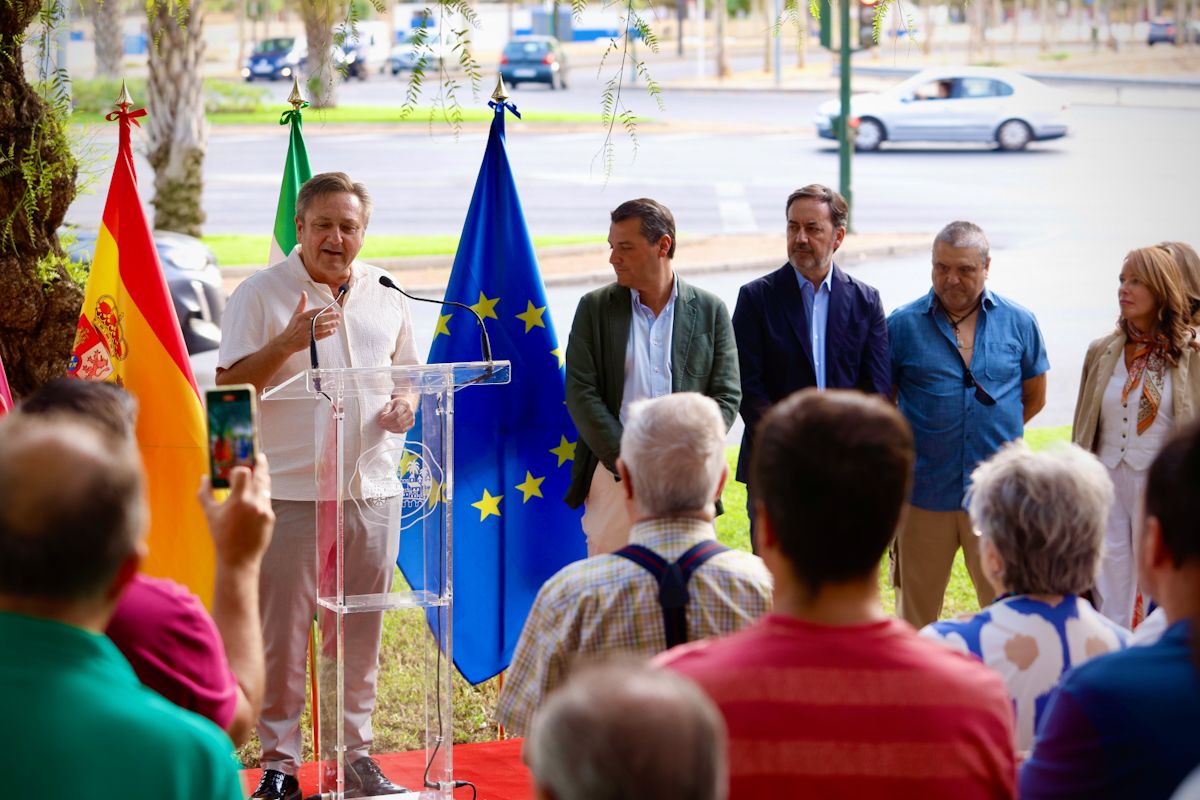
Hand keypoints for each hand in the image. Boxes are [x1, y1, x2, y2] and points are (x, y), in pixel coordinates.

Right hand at [198, 453, 274, 570]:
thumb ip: (205, 493)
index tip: (235, 471)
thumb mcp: (210, 514)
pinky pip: (267, 500)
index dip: (239, 469)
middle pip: (261, 475)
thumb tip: (204, 477)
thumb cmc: (221, 535)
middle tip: (259, 456)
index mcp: (239, 500)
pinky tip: (256, 494)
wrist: (239, 558)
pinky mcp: (271, 516)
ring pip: (266, 487)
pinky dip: (261, 495)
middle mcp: (254, 502)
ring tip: (259, 471)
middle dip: (260, 464)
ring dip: (262, 478)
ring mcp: (265, 509)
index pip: (244, 472)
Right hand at [274, 291, 340, 354]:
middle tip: (338, 315)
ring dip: (330, 325)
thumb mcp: (296, 314)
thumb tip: (304, 292)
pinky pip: (320, 336)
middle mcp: (304, 324)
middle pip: (319, 320)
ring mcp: (307, 333)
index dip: (324, 310)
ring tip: (337, 322)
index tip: (332, 308)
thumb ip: (302, 304)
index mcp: (301, 317)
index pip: (314, 312)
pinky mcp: (309, 341)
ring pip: (321, 328)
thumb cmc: (292, 327)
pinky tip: (332, 331)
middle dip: (330, 317)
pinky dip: (327, 333)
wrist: (287, 342)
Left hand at [377, 397, 414, 433]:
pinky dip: (394, 431)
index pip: (397, 413)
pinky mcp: (411, 425)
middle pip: (399, 421)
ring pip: (400, 427)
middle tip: (381, 424)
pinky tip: (389, 428)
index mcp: (404, 405)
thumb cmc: (397, 404)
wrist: (406, 405)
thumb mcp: (390, 403)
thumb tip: (382, 416)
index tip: (381, 419)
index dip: (388, 418)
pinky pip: (402, 431)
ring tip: (384, 426)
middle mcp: (410, 412)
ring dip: (390, 428)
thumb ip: (386, 409)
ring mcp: (412, 419)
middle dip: (388, 424)